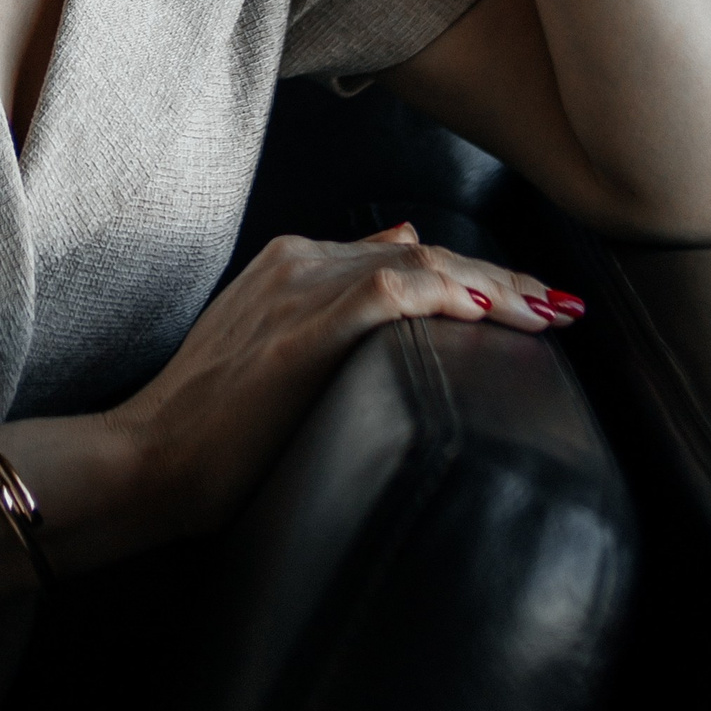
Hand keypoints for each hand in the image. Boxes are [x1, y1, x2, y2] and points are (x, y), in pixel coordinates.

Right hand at [108, 224, 582, 538]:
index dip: (475, 272)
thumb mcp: (272, 345)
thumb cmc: (209, 426)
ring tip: (551, 313)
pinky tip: (493, 314)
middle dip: (503, 277)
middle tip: (564, 305)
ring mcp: (298, 289)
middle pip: (425, 253)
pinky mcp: (301, 328)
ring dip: (497, 286)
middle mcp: (298, 260)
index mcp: (291, 262)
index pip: (405, 252)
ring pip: (422, 265)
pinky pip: (392, 292)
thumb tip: (400, 251)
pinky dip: (449, 296)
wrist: (147, 459)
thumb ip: (331, 301)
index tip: (529, 298)